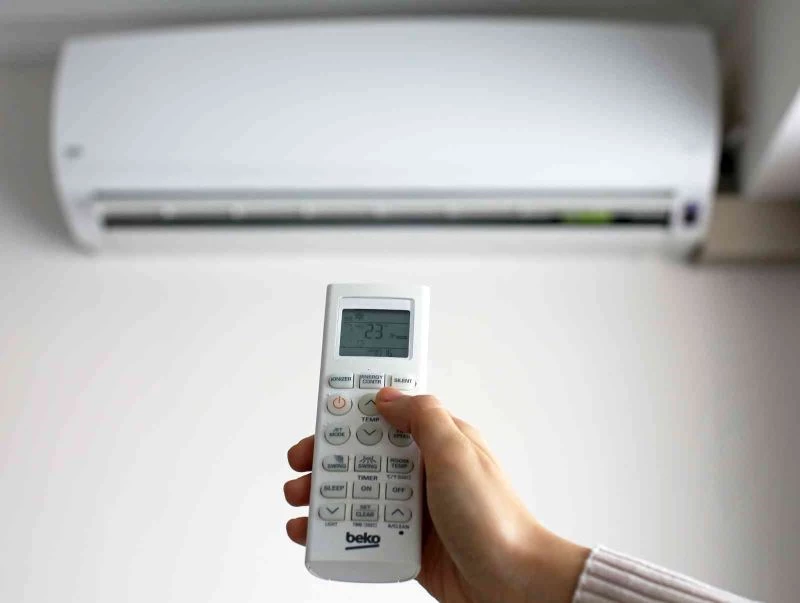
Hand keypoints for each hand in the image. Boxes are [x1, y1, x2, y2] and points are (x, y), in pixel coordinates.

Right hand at [284, 388, 589, 602]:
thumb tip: (387, 396)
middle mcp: (419, 471)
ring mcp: (410, 506)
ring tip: (302, 498)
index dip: (351, 412)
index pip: (384, 415)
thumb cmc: (495, 518)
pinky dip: (333, 529)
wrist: (511, 583)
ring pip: (354, 491)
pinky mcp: (403, 540)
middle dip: (326, 456)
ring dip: (323, 493)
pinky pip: (359, 529)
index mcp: (434, 441)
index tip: (323, 415)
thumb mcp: (457, 451)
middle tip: (302, 463)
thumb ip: (422, 417)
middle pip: (360, 454)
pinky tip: (315, 530)